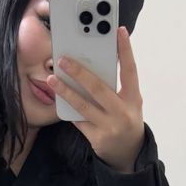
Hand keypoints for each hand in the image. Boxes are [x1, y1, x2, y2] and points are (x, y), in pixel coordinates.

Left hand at [47, 26, 144, 172]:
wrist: (128, 153)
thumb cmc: (126, 120)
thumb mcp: (129, 103)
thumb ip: (117, 87)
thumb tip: (94, 65)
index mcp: (134, 99)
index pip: (130, 70)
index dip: (126, 51)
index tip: (118, 32)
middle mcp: (122, 112)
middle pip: (98, 88)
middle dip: (79, 73)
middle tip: (63, 60)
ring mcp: (109, 127)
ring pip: (83, 106)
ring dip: (65, 91)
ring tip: (52, 79)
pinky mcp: (97, 138)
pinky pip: (79, 121)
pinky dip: (69, 109)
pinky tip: (59, 99)